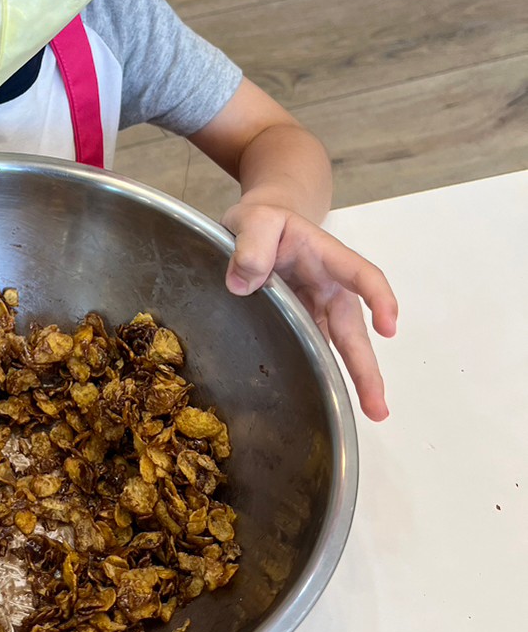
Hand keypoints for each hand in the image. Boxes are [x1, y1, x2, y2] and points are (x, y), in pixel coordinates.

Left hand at [221, 200, 397, 421]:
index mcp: (326, 257)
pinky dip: (325, 372)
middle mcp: (329, 287)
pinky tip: (328, 399)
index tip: (388, 326)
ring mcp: (318, 307)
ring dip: (356, 377)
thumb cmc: (264, 220)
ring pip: (341, 344)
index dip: (378, 299)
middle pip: (354, 327)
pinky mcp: (303, 321)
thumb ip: (251, 244)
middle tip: (378, 406)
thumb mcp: (254, 220)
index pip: (361, 275)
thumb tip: (243, 283)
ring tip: (372, 412)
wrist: (262, 224)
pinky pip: (317, 347)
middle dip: (367, 366)